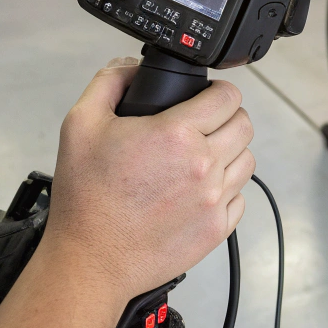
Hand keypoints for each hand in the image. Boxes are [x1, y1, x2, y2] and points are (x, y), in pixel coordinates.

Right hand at [41, 58, 255, 301]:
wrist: (89, 262)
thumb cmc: (86, 198)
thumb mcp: (80, 125)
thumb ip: (109, 82)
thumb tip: (131, 65)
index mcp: (177, 134)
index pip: (228, 95)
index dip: (218, 91)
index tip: (206, 97)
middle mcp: (204, 165)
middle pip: (243, 124)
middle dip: (226, 118)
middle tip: (203, 125)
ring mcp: (214, 199)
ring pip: (246, 160)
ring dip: (229, 153)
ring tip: (202, 157)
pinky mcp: (217, 229)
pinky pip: (240, 198)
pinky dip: (226, 190)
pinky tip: (199, 190)